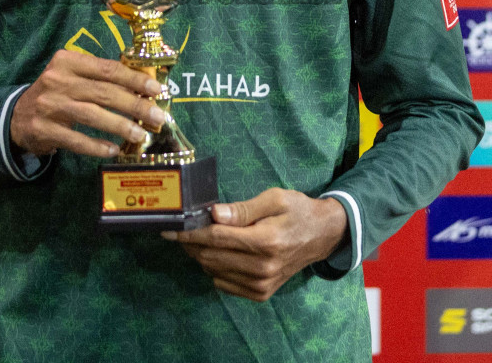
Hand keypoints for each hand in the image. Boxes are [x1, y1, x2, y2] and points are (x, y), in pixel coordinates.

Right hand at [10, 49, 166, 157]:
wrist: (17, 116)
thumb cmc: (56, 93)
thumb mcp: (73, 76)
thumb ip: (101, 78)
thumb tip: (142, 88)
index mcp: (68, 61)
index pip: (108, 69)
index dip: (135, 79)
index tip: (157, 90)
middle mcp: (57, 80)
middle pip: (104, 92)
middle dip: (135, 105)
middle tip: (157, 116)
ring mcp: (49, 105)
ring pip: (93, 115)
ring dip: (121, 126)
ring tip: (141, 134)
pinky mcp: (44, 129)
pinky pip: (77, 140)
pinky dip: (97, 146)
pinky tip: (113, 150)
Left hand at [165, 189, 349, 300]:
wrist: (322, 236)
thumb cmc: (297, 211)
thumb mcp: (274, 198)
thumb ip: (242, 209)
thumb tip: (213, 214)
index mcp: (266, 241)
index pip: (216, 238)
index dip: (189, 233)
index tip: (169, 229)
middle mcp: (263, 268)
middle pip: (210, 256)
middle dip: (191, 242)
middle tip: (185, 227)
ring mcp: (262, 284)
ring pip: (213, 271)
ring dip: (202, 254)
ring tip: (205, 237)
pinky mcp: (261, 293)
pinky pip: (223, 283)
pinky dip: (216, 267)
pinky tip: (223, 252)